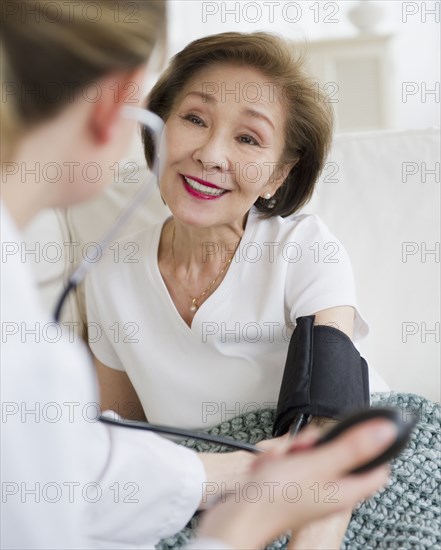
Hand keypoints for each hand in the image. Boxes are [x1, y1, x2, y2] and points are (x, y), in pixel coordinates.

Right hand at [197, 418, 394, 548]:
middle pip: (336, 453)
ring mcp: (307, 488)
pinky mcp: (287, 484)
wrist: (236, 515)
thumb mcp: (317, 464)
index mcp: (344, 490)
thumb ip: (351, 447)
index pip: (374, 467)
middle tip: (304, 450)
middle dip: (316, 444)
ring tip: (280, 462)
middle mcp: (328, 490)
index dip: (366, 446)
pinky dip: (276, 459)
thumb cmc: (274, 499)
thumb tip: (384, 433)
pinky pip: (288, 460)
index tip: (348, 434)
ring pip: (309, 453)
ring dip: (291, 450)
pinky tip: (268, 468)